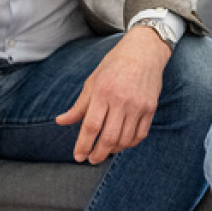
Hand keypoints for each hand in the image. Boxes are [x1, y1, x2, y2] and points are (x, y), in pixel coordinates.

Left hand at [56, 27, 170, 163]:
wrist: (145, 51)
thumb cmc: (115, 64)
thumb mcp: (93, 81)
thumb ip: (79, 105)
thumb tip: (61, 121)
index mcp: (103, 93)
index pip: (91, 127)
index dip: (83, 145)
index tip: (78, 156)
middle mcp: (121, 101)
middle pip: (108, 138)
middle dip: (97, 154)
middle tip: (91, 159)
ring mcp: (138, 105)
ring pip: (125, 139)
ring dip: (113, 150)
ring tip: (106, 150)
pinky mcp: (151, 107)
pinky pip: (140, 134)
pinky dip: (130, 143)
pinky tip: (122, 142)